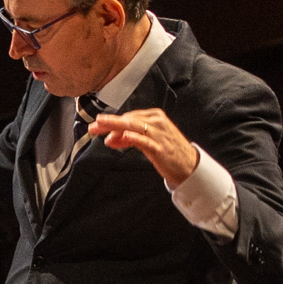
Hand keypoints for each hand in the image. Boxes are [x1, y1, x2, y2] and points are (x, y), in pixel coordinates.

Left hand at [85, 106, 200, 186]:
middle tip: (93, 127)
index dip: (111, 122)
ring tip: (101, 128)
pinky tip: (122, 137)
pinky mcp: (160, 147)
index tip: (97, 128)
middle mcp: (157, 122)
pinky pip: (145, 140)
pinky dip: (133, 138)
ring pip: (133, 127)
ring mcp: (159, 134)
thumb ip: (130, 138)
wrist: (189, 166)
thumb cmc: (168, 152)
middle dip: (109, 123)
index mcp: (154, 117)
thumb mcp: (148, 142)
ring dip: (115, 127)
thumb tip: (111, 139)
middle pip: (128, 120)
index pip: (129, 117)